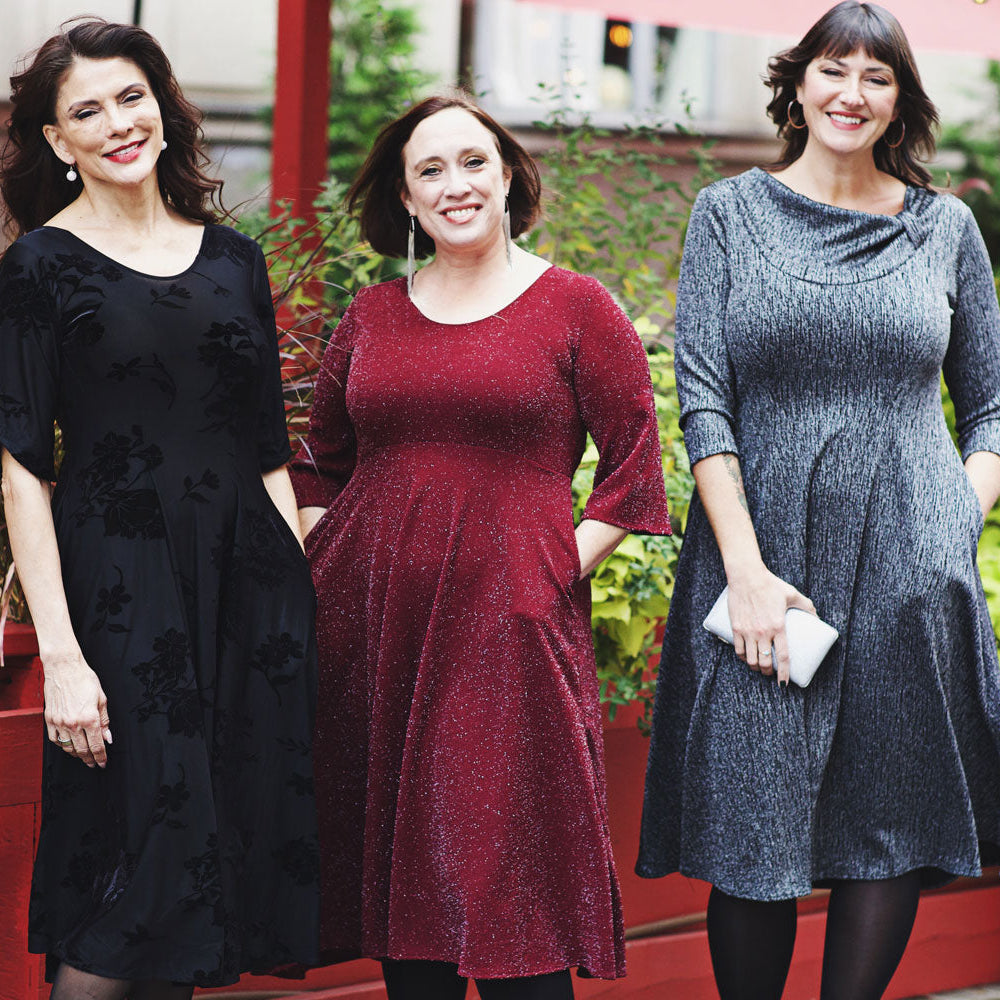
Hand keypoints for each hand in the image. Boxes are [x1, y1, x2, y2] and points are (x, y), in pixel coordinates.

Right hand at [43, 652, 111, 767]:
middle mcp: (73, 723)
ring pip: (68, 747)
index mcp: (89, 718)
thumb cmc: (85, 679)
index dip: (101, 757)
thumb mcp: (101, 698)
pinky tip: (68, 746)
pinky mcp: (49, 720)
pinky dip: (62, 746)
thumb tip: (108, 737)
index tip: (103, 763)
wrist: (64, 668)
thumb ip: (104, 721)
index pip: (97, 745)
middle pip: (82, 750)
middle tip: (94, 763)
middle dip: (89, 759)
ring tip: (83, 756)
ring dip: (76, 754)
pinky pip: (55, 740)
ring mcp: (59, 722)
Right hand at [726, 566, 815, 685]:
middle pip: (764, 662)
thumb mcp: (792, 594)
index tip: (784, 683)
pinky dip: (742, 658)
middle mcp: (762, 632)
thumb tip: (816, 617)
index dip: (783, 673)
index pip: (782, 656)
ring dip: (756, 668)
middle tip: (772, 673)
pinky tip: (746, 659)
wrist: (746, 576)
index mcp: (778, 626)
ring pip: (750, 659)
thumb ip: (806, 605)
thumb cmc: (770, 584)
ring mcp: (748, 631)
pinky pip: (738, 650)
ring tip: (760, 668)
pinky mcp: (736, 628)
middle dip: (769, 673)